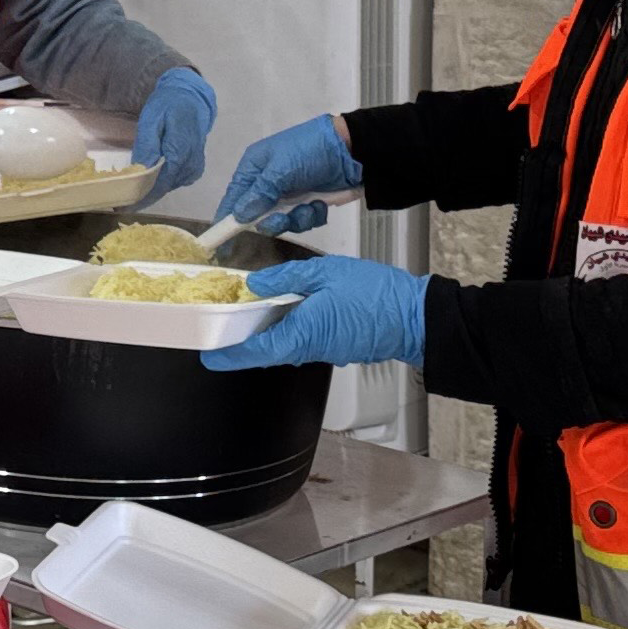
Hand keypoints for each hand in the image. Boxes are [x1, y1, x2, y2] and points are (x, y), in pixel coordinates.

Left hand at [133, 66, 219, 199]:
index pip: (159, 185)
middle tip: (120, 201)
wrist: (191, 99)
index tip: (123, 207)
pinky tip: (148, 179)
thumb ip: (147, 146)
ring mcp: (194, 168)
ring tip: (130, 190)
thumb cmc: (168, 106)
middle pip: (163, 188)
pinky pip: (174, 181)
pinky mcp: (194, 168)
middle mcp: (190, 165)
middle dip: (142, 196)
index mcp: (180, 154)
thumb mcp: (151, 120)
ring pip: (168, 186)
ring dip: (151, 189)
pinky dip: (160, 182)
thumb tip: (140, 171)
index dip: (141, 198)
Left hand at [201, 255, 426, 372]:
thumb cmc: (378, 296)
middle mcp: (310, 349)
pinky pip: (306, 341)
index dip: (228, 355)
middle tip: (225, 324)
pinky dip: (291, 328)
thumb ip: (287, 277)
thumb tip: (257, 284)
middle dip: (244, 340)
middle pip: (267, 350)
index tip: (209, 355)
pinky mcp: (338, 348)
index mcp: (302, 334)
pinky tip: (290, 308)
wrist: (417, 317)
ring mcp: (326, 351)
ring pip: (286, 345)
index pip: (253, 352)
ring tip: (254, 310)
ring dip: (268, 332)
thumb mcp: (326, 273)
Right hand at [216, 114, 362, 236]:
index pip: (234, 197)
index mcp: (255, 167)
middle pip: (258, 215)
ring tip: (309, 206)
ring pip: (281, 221)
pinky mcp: (309, 201)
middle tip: (282, 219)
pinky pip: (302, 220)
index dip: (227, 219)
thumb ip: (259, 193)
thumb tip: (238, 215)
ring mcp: (290, 193)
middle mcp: (269, 181)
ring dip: (296, 218)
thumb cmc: (311, 152)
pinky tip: (321, 204)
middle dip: (271, 221)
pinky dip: (311, 215)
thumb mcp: (281, 169)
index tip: (220, 244)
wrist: (355, 149)